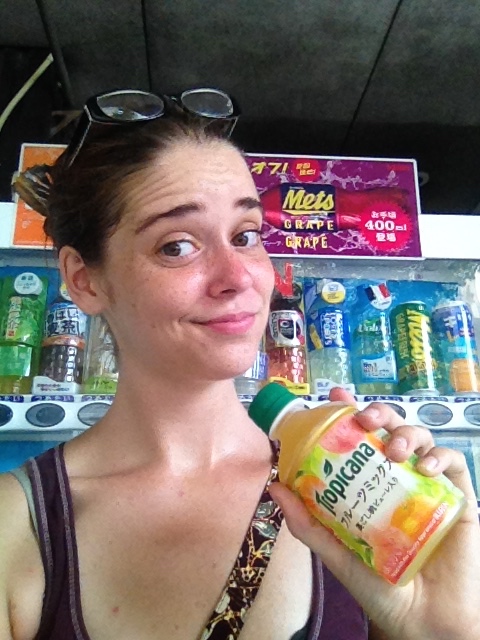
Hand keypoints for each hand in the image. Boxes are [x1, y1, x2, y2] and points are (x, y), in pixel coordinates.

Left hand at [269, 388, 479, 639]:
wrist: (424, 622)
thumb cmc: (380, 588)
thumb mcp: (337, 553)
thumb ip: (308, 523)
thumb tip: (274, 486)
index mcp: (370, 483)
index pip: (360, 438)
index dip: (350, 412)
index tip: (337, 395)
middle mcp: (398, 477)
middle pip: (391, 428)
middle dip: (378, 413)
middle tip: (364, 419)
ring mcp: (428, 485)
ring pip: (422, 437)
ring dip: (406, 433)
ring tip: (394, 450)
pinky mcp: (458, 498)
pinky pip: (453, 463)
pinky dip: (439, 457)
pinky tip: (424, 468)